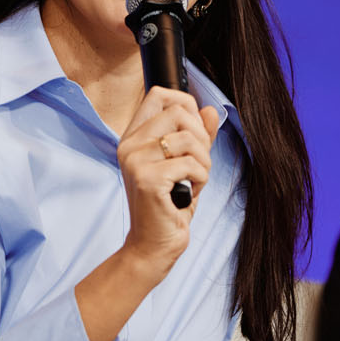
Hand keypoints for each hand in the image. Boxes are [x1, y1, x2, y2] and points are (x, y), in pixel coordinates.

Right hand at [114, 86, 220, 277]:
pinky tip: (190, 192)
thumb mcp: (186, 165)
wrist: (153, 245)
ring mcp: (136, 161)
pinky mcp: (148, 179)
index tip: (195, 129)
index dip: (185, 104)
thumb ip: (198, 136)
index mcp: (134, 137)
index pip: (158, 94)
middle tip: (198, 164)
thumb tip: (210, 110)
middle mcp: (129, 145)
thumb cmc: (168, 206)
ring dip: (203, 162)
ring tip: (194, 181)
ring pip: (189, 139)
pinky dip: (201, 179)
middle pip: (178, 112)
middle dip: (201, 137)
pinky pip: (191, 164)